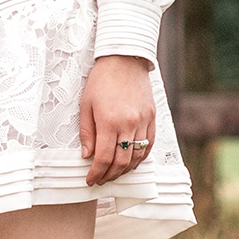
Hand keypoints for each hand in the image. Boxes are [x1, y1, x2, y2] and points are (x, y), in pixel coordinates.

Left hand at [80, 56, 156, 187]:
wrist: (124, 59)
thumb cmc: (101, 80)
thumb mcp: (86, 104)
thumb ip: (87, 132)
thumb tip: (87, 156)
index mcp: (109, 121)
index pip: (104, 158)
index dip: (96, 173)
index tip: (90, 179)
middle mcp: (129, 124)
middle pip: (121, 161)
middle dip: (110, 175)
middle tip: (101, 180)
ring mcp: (143, 121)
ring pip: (137, 156)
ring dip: (125, 170)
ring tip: (114, 174)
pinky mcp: (152, 117)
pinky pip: (149, 144)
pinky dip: (140, 157)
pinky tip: (131, 162)